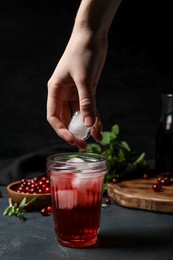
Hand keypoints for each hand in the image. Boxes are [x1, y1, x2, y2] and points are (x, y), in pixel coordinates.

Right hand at [47, 29, 107, 149]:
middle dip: (74, 132)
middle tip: (84, 144)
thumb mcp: (84, 79)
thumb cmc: (82, 53)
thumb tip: (89, 125)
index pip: (54, 117)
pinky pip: (89, 108)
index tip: (74, 140)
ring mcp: (75, 93)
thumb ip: (87, 102)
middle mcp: (63, 94)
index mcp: (55, 91)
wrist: (92, 36)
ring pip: (79, 115)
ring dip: (86, 127)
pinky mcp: (87, 90)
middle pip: (66, 119)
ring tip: (96, 138)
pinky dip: (94, 118)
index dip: (62, 131)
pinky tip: (100, 128)